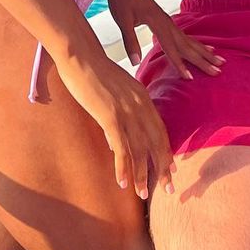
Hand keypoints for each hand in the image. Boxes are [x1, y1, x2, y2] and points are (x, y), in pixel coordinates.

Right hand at [55, 49, 175, 200]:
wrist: (80, 54)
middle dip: (162, 170)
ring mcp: (126, 112)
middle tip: (167, 190)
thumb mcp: (115, 88)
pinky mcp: (110, 117)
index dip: (166, 152)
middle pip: (156, 144)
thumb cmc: (92, 70)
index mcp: (143, 97)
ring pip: (140, 150)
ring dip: (142, 175)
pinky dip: (123, 167)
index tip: (170, 170)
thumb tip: (115, 135)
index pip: (160, 130)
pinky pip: (121, 148)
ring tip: (143, 194)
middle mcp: (140, 106)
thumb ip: (120, 109)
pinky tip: (123, 182)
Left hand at [107, 0, 222, 75]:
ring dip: (205, 52)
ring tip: (219, 61)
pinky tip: (206, 48)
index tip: (190, 77)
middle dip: (202, 60)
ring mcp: (169, 21)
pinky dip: (197, 44)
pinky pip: (185, 36)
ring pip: (189, 41)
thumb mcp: (122, 20)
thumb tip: (134, 62)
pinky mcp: (167, 21)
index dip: (180, 63)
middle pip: (187, 45)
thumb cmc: (121, 0)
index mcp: (158, 23)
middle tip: (218, 72)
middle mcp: (167, 22)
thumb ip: (130, 41)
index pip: (171, 48)